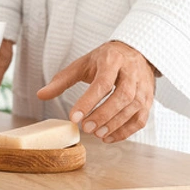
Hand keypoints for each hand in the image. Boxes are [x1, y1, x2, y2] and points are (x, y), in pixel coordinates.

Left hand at [37, 41, 156, 142]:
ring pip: (133, 108)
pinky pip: (140, 118)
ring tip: (96, 134)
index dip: (88, 101)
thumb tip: (41, 95)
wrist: (135, 52)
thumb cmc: (106, 60)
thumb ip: (62, 80)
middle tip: (86, 128)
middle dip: (103, 115)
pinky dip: (126, 131)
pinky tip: (109, 137)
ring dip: (114, 124)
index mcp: (113, 60)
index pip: (103, 82)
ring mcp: (143, 86)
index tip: (73, 117)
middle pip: (122, 96)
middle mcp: (131, 72)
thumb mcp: (83, 64)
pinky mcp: (148, 99)